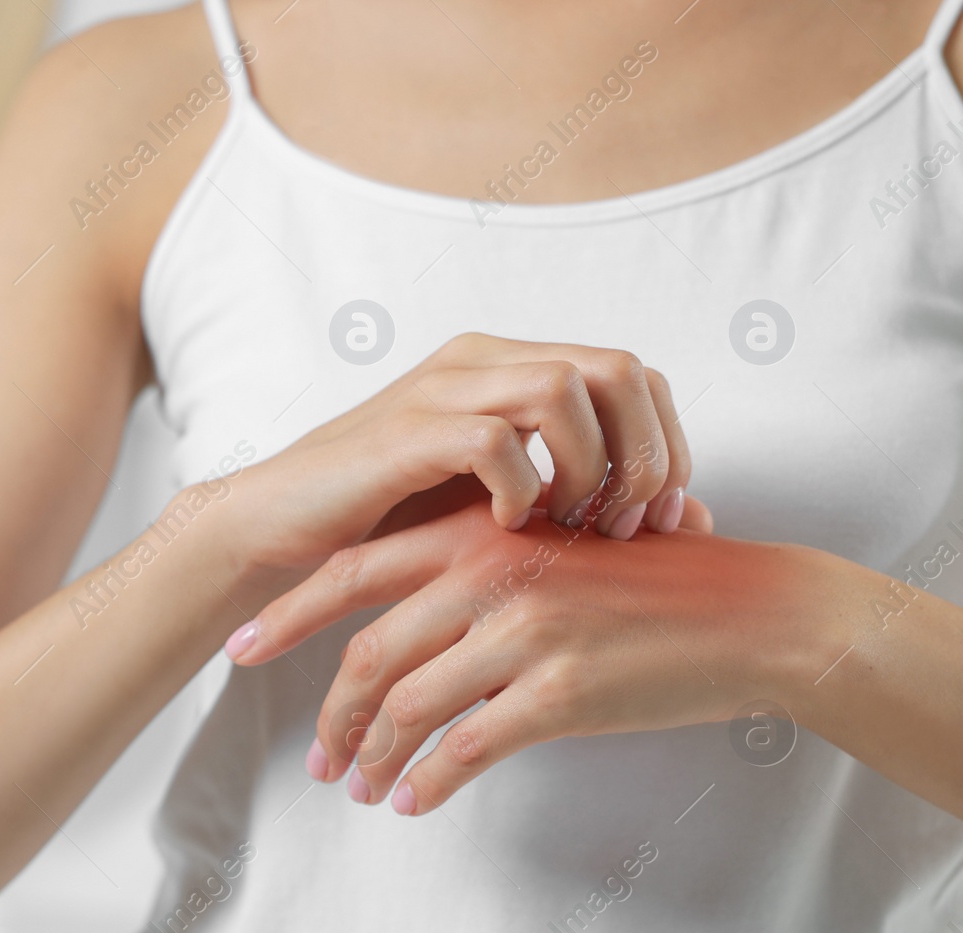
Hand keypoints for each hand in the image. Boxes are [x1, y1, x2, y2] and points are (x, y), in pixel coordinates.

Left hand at [227, 499, 823, 814]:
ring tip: (356, 787)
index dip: (290, 613)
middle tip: (312, 754)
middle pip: (370, 649)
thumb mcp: (561, 544)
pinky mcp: (558, 693)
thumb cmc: (661, 578)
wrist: (755, 612)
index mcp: (481, 533)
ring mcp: (522, 634)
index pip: (355, 569)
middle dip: (328, 708)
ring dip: (372, 754)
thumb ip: (485, 569)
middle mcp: (490, 576)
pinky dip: (427, 780)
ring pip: (409, 704)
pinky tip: (412, 801)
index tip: (242, 647)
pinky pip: (465, 748)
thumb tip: (418, 616)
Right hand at [230, 333, 695, 596]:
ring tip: (570, 528)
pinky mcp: (404, 434)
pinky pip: (495, 441)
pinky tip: (505, 528)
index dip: (667, 443)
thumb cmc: (393, 523)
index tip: (656, 518)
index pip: (634, 373)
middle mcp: (482, 361)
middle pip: (617, 368)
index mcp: (511, 367)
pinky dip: (519, 490)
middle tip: (623, 526)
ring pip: (564, 390)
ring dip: (588, 469)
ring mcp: (442, 390)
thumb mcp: (507, 505)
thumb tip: (694, 518)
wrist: (281, 528)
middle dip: (643, 455)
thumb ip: (587, 499)